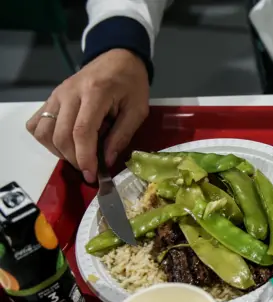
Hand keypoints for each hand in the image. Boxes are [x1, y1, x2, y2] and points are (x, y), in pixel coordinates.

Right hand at [26, 49, 149, 182]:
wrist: (118, 58)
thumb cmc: (131, 83)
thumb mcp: (137, 110)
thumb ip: (122, 136)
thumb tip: (107, 161)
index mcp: (95, 93)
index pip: (81, 131)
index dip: (85, 157)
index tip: (92, 175)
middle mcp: (70, 93)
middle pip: (60, 135)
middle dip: (74, 159)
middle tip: (91, 168)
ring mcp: (57, 94)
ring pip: (44, 132)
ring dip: (59, 151)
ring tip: (79, 155)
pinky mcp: (51, 97)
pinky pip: (37, 123)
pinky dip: (47, 139)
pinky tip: (65, 143)